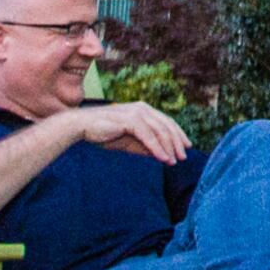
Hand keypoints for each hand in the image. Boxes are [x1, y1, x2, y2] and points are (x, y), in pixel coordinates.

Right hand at [55, 101, 192, 162]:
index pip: (166, 122)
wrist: (82, 126)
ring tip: (174, 161)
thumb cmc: (104, 133)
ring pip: (160, 131)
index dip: (178, 134)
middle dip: (177, 142)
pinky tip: (163, 158)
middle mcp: (143, 108)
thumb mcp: (129, 142)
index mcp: (144, 110)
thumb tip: (162, 155)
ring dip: (169, 147)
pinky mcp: (130, 120)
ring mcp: (137, 112)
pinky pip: (149, 136)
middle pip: (167, 126)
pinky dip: (158, 148)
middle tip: (184, 157)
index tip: (186, 147)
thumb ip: (145, 147)